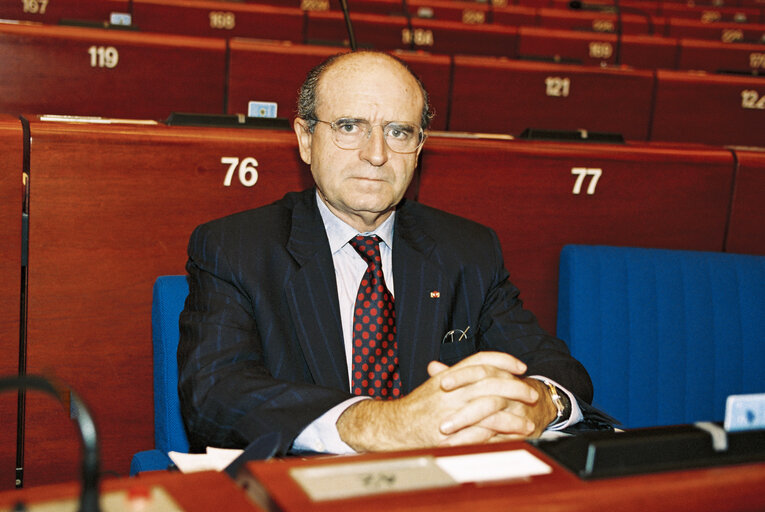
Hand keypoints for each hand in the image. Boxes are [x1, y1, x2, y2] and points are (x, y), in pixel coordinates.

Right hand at [336, 352, 545, 450]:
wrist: (395, 427)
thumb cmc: (417, 406)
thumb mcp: (436, 384)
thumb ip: (458, 374)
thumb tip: (481, 368)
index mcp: (448, 375)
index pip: (481, 360)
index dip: (503, 360)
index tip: (520, 365)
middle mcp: (451, 391)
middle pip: (492, 383)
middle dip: (516, 387)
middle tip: (531, 393)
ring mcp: (452, 413)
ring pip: (491, 409)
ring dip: (513, 415)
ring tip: (528, 421)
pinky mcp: (453, 435)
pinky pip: (482, 434)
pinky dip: (500, 436)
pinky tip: (512, 438)